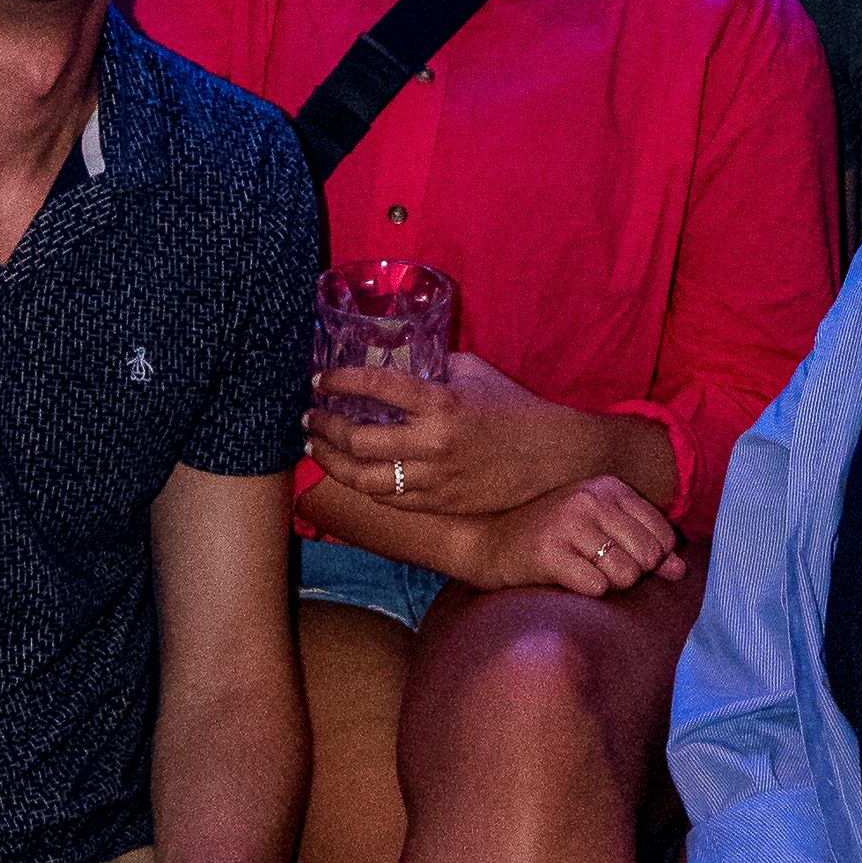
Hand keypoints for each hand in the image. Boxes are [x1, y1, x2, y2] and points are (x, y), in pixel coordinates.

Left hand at [304, 346, 596, 523]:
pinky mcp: (440, 503)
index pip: (375, 387)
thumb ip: (433, 366)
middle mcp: (433, 443)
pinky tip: (352, 473)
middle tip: (311, 417)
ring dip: (332, 462)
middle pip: (358, 439)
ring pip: (365, 478)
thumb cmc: (512, 406)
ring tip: (317, 449)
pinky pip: (389, 499)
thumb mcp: (473, 372)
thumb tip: (395, 358)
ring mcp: (435, 479)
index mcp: (440, 402)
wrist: (551, 455)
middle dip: (324, 427)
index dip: (339, 381)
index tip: (320, 380)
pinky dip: (364, 484)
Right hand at [478, 473, 683, 600]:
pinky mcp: (549, 553)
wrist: (488, 539)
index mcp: (609, 487)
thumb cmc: (552, 536)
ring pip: (626, 575)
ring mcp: (568, 524)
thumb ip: (645, 544)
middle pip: (648, 558)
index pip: (664, 536)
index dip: (651, 560)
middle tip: (600, 568)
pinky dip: (588, 591)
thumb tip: (681, 570)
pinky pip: (596, 587)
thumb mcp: (600, 528)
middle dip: (632, 574)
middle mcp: (590, 499)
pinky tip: (568, 579)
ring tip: (584, 572)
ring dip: (610, 585)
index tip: (623, 558)